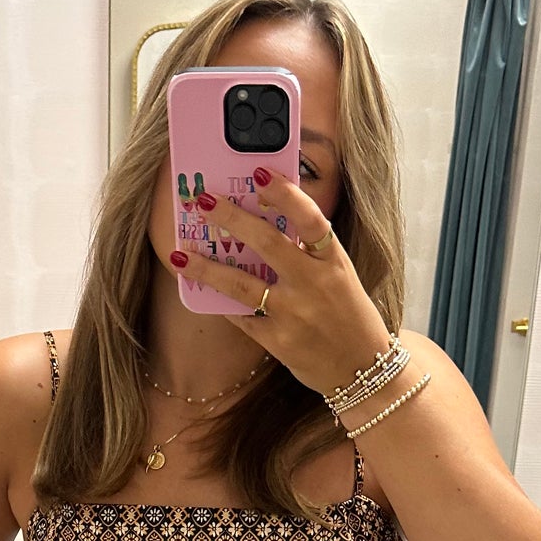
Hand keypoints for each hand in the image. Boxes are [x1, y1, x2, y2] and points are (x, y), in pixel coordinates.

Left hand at [173, 170, 393, 397]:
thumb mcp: (338, 275)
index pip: (310, 218)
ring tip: (179, 254)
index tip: (259, 173)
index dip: (285, 194)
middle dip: (231, 219)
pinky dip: (220, 303)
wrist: (361, 367)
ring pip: (241, 285)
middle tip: (203, 202)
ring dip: (206, 268)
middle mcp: (314, 284)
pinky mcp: (277, 341)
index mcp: (332, 261)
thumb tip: (263, 220)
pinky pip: (241, 317)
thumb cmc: (347, 314)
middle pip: (267, 244)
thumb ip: (308, 251)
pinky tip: (200, 289)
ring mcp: (294, 314)